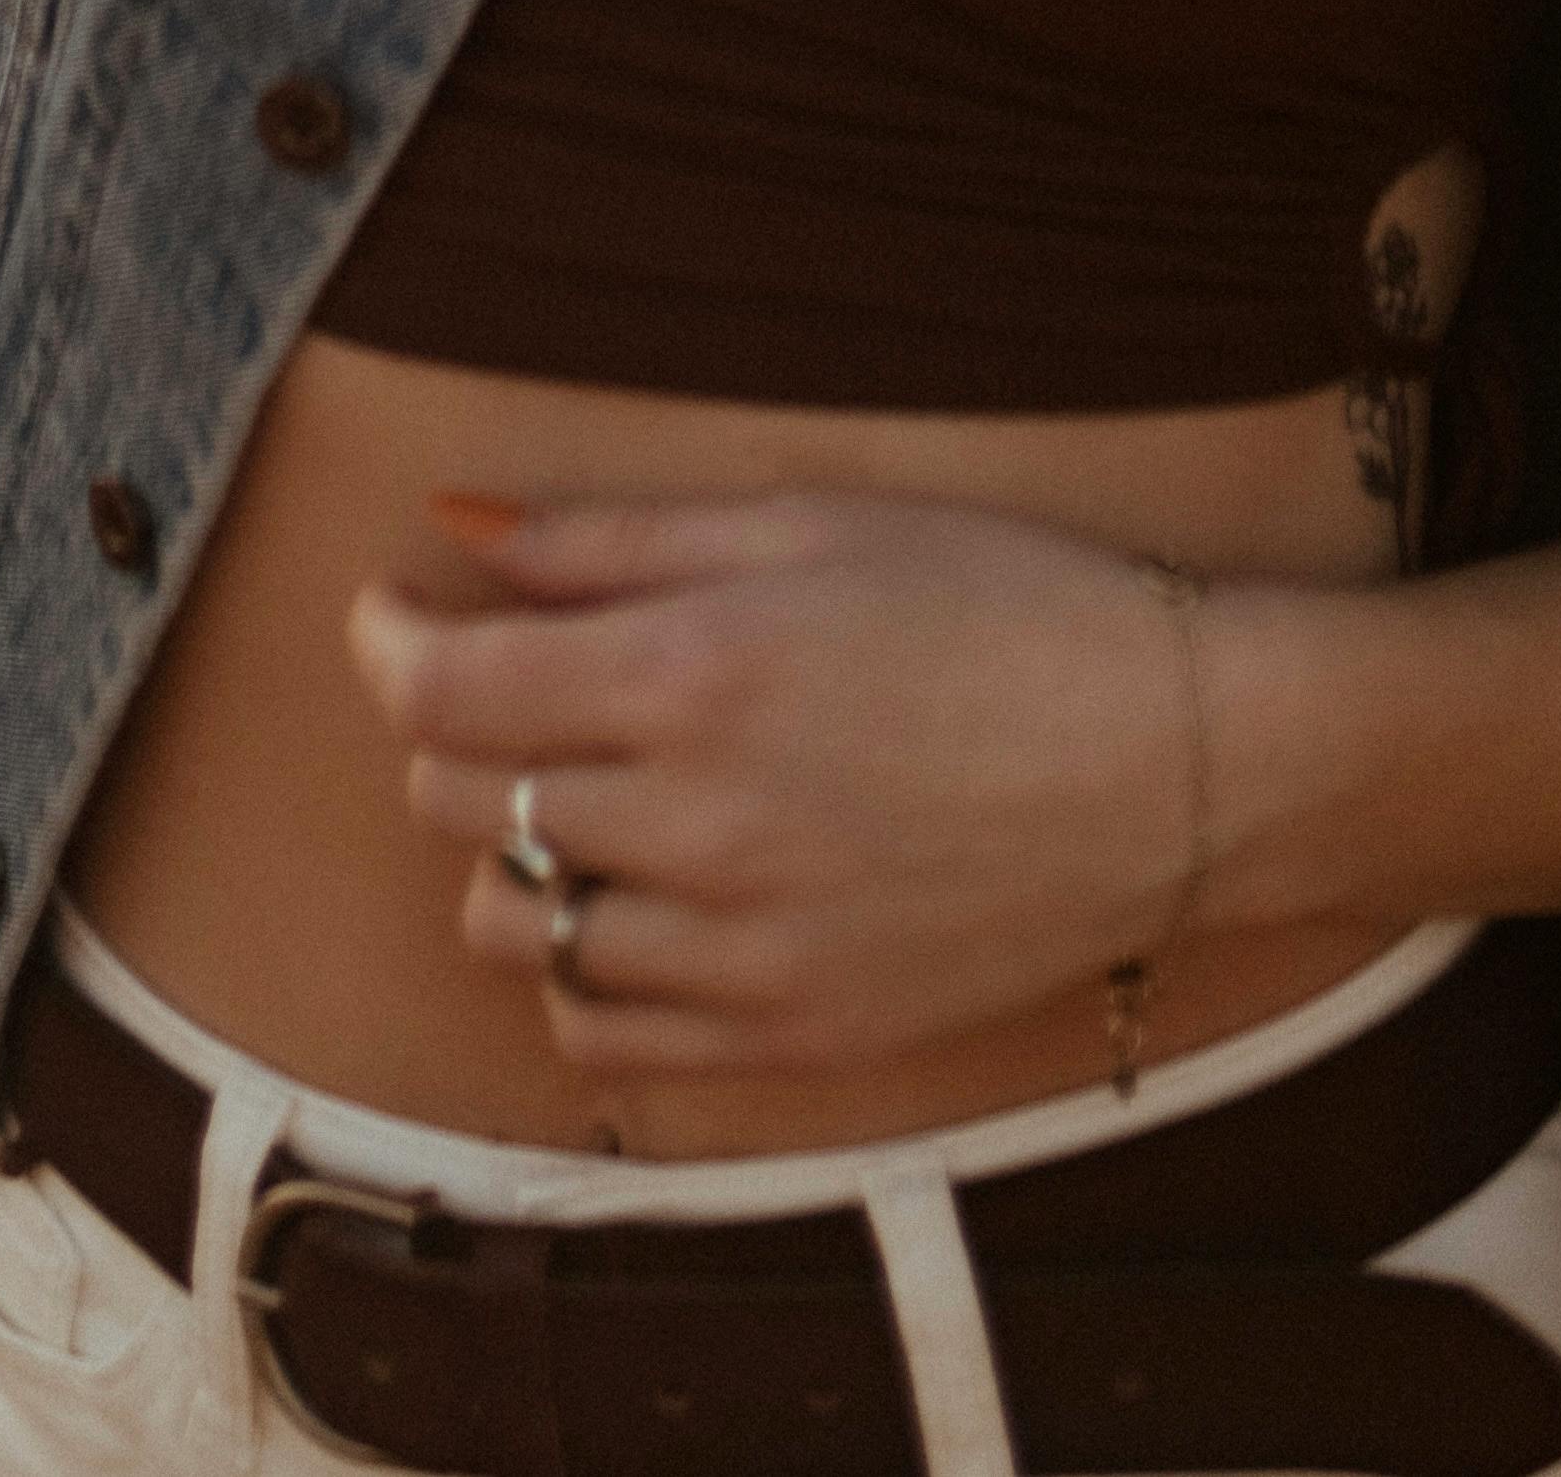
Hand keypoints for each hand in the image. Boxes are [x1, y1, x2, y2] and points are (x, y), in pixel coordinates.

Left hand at [345, 488, 1206, 1083]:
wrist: (1174, 763)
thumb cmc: (1001, 606)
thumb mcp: (808, 520)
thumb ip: (613, 537)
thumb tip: (454, 527)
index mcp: (693, 673)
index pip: (444, 690)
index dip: (386, 642)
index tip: (392, 612)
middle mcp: (698, 824)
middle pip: (461, 801)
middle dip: (452, 731)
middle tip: (511, 681)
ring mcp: (741, 951)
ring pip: (514, 929)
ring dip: (506, 855)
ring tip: (577, 794)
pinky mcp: (789, 1038)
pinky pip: (600, 1039)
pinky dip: (578, 971)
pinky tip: (630, 901)